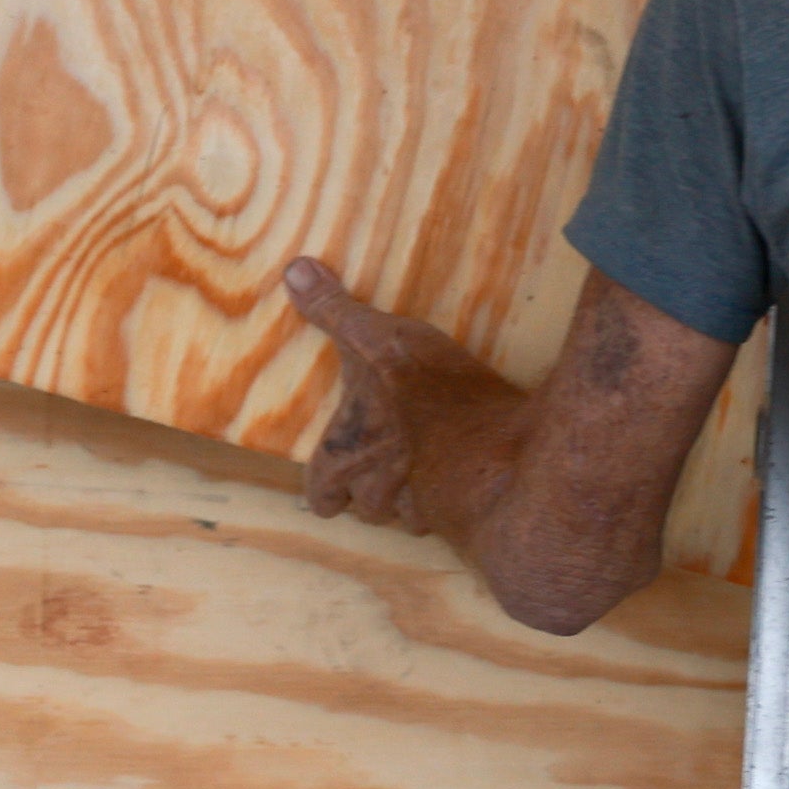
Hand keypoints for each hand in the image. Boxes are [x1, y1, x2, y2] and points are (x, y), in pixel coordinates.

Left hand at [284, 256, 515, 531]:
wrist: (493, 444)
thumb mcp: (375, 338)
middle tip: (392, 463)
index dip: (328, 488)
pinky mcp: (467, 515)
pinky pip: (454, 516)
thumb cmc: (425, 394)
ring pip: (410, 518)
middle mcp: (376, 495)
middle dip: (377, 492)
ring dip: (418, 498)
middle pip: (367, 510)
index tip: (338, 476)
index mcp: (344, 458)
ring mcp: (423, 511)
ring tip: (435, 466)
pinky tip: (472, 469)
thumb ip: (334, 309)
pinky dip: (459, 497)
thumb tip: (295, 270)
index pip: (320, 498)